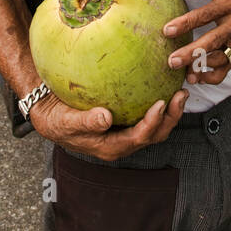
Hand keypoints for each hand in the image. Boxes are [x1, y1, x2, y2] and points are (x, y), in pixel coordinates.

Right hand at [30, 87, 188, 160]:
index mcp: (111, 147)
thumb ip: (86, 122)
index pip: (139, 138)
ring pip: (155, 126)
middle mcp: (122, 142)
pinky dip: (158, 102)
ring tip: (180, 90)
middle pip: (154, 134)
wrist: (50, 116)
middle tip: (180, 95)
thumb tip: (105, 118)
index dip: (153, 123)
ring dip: (170, 111)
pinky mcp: (125, 120)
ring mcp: (125, 132)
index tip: (161, 103)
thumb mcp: (66, 122)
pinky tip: (162, 83)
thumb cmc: (57, 121)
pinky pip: (146, 113)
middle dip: (171, 118)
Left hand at [162, 0, 230, 86]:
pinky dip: (213, 75)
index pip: (205, 15)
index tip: (167, 30)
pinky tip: (198, 77)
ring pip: (221, 59)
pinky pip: (228, 67)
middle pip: (213, 41)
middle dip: (192, 53)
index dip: (186, 23)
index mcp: (230, 3)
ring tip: (183, 72)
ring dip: (202, 68)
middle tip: (172, 61)